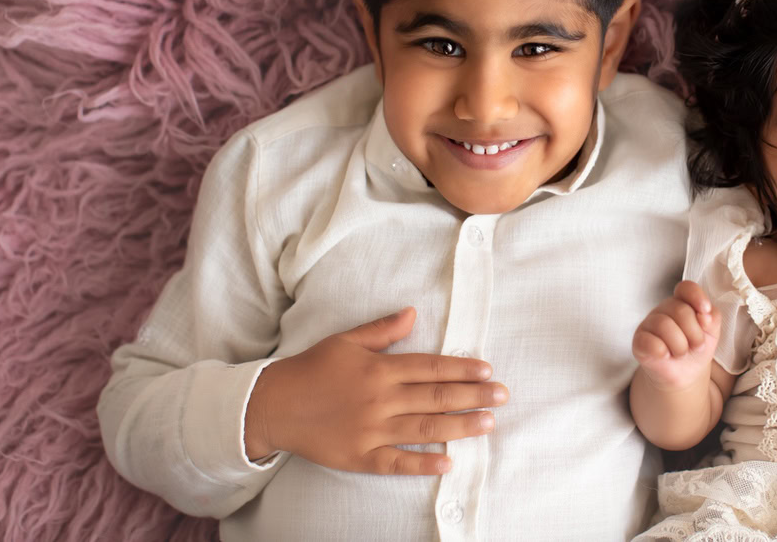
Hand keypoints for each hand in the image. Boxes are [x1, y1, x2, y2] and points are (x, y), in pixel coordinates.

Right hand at [244, 307, 506, 474]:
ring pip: (425, 429)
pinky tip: (448, 462)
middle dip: (474, 395)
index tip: (488, 370)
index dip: (461, 369)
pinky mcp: (360, 456)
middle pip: (436, 397)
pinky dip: (423, 463)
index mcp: (379, 369)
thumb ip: (382, 330)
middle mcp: (380, 399)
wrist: (273, 405)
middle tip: (503, 395)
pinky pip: (397, 462)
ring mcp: (371, 430)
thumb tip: (413, 313)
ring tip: (488, 423)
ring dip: (460, 426)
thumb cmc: (312, 368)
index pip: (431, 367)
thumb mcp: (346, 341)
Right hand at [632, 280, 720, 391]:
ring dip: (680, 346)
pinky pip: (650, 342)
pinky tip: (666, 355)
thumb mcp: (712, 332)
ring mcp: (649, 323)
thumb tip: (704, 314)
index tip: (705, 310)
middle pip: (680, 310)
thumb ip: (712, 317)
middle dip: (695, 334)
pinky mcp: (639, 341)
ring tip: (681, 353)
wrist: (685, 374)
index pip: (686, 288)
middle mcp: (664, 309)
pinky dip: (662, 351)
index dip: (697, 296)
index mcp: (682, 302)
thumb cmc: (696, 348)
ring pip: (664, 325)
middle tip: (695, 346)